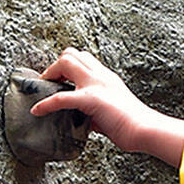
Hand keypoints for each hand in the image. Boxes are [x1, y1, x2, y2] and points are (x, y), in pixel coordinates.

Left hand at [33, 48, 183, 166]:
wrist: (145, 129)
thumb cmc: (133, 125)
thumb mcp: (112, 111)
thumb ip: (96, 111)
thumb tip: (86, 120)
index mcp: (107, 78)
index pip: (84, 58)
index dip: (68, 66)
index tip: (60, 81)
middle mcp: (101, 76)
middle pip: (72, 53)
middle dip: (56, 66)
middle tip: (50, 83)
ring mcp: (96, 85)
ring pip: (66, 61)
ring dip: (50, 73)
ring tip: (43, 89)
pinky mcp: (91, 99)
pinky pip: (60, 97)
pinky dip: (45, 104)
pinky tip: (37, 111)